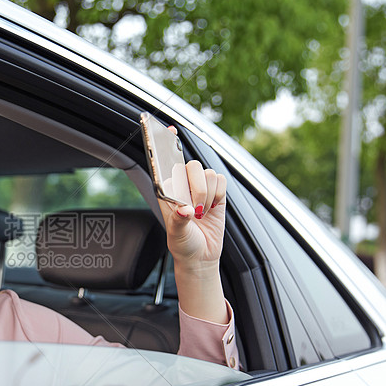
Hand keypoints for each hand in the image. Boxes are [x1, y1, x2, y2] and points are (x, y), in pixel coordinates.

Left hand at [156, 145, 226, 271]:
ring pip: (208, 173)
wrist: (201, 256)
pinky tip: (212, 208)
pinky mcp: (216, 192)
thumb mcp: (177, 234)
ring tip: (201, 212)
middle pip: (192, 166)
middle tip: (194, 209)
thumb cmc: (183, 244)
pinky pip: (221, 181)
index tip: (169, 129)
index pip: (165, 162)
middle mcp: (183, 185)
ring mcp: (200, 187)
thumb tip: (185, 210)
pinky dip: (218, 195)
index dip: (167, 144)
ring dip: (207, 195)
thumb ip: (179, 220)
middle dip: (196, 188)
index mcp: (167, 190)